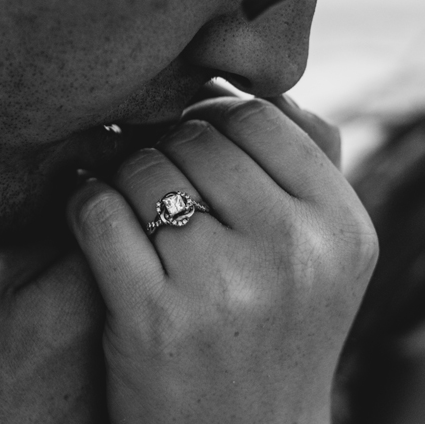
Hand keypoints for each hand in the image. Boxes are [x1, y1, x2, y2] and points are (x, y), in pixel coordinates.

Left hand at [68, 96, 377, 423]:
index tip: (188, 143)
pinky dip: (83, 203)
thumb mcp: (325, 258)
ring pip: (145, 169)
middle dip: (163, 146)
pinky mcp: (155, 319)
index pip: (258, 118)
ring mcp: (225, 286)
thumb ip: (307, 170)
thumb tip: (255, 85)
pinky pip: (100, 211)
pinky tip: (88, 218)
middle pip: (197, 139)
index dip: (211, 118)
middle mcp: (294, 251)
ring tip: (123, 201)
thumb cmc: (275, 338)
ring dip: (121, 175)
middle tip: (147, 171)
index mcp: (341, 226)